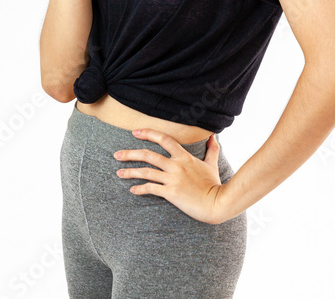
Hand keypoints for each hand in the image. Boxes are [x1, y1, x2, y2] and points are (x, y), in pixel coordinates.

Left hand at [113, 128, 231, 224]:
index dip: (148, 133)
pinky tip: (133, 190)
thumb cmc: (214, 184)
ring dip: (130, 171)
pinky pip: (151, 188)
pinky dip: (140, 189)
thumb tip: (213, 136)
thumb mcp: (212, 164)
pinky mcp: (171, 193)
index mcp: (184, 156)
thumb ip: (212, 149)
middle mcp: (176, 165)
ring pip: (146, 171)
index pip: (164, 139)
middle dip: (130, 153)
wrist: (217, 203)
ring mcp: (172, 179)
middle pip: (148, 155)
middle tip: (117, 154)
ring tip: (119, 172)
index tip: (135, 132)